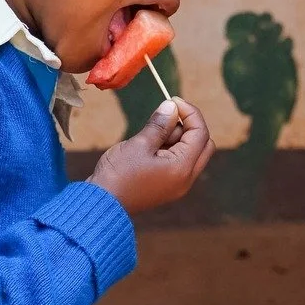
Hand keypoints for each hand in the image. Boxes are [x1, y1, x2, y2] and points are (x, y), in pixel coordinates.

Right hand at [89, 98, 214, 214]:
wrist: (102, 204)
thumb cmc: (118, 174)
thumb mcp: (139, 144)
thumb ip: (159, 125)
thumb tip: (172, 107)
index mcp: (182, 168)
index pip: (200, 133)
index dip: (190, 113)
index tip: (173, 100)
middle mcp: (186, 179)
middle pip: (203, 144)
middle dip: (188, 126)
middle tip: (166, 117)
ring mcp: (178, 184)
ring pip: (191, 153)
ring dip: (177, 138)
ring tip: (150, 135)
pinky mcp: (168, 186)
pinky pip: (179, 162)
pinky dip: (170, 149)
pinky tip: (150, 145)